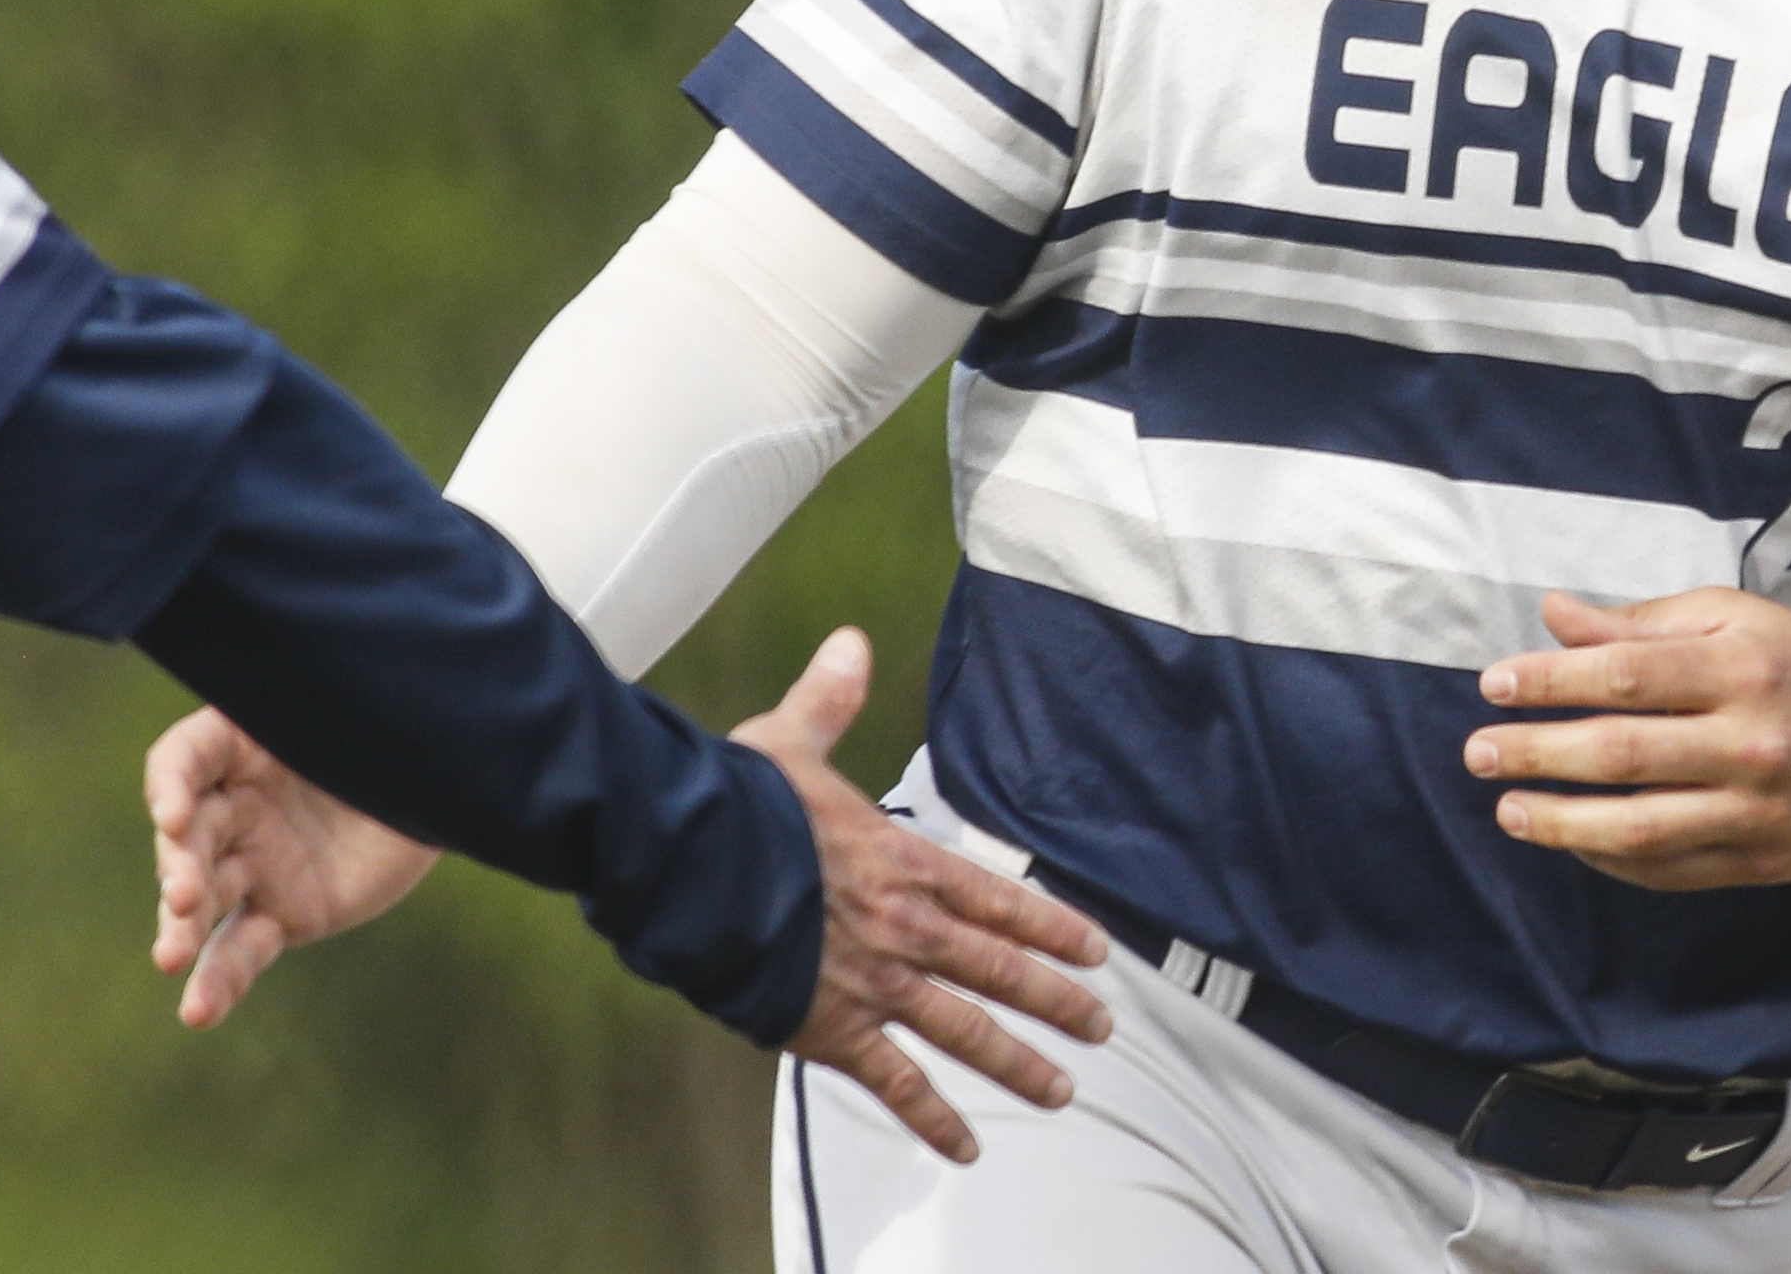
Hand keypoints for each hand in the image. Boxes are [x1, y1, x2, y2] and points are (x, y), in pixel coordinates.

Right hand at [146, 705, 442, 1026]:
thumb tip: (330, 654)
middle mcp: (234, 804)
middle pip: (188, 835)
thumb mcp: (363, 699)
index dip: (170, 785)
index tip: (173, 813)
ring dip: (180, 926)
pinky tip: (197, 1011)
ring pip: (202, 897)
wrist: (445, 780)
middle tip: (185, 894)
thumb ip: (335, 690)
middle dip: (179, 865)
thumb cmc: (395, 722)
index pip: (182, 760)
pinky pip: (242, 948)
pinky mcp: (283, 914)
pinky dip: (219, 981)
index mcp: (240, 742)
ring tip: (170, 955)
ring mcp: (254, 863)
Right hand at [732, 626, 1112, 1164]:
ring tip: (1062, 1092)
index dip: (1051, 924)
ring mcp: (873, 981)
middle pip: (999, 970)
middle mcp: (903, 924)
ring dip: (1018, 1064)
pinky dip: (932, 1117)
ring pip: (965, 1031)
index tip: (1097, 948)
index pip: (997, 898)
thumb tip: (851, 642)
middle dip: (1058, 1000)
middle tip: (1102, 1026)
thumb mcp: (787, 740)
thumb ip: (830, 700)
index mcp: (899, 857)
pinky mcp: (831, 1027)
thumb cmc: (732, 800)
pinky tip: (964, 1147)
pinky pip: (894, 1082)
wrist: (688, 862)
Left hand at [1465, 587, 1790, 888]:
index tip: (1493, 686)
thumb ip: (1640, 624)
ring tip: (1508, 811)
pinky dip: (1614, 859)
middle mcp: (1751, 741)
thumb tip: (1552, 616)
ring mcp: (1760, 810)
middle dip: (1538, 754)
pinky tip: (1573, 841)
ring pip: (1643, 826)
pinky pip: (1674, 869)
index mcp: (1739, 667)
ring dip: (1563, 822)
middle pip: (1624, 753)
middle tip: (1478, 752)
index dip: (1549, 681)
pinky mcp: (1767, 860)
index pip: (1624, 675)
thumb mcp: (1731, 618)